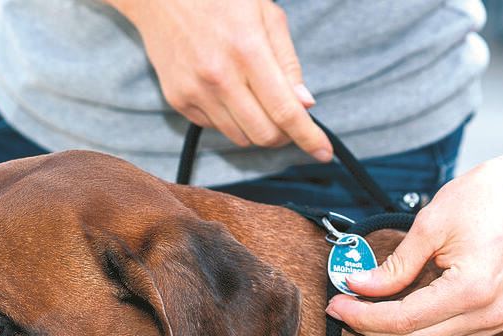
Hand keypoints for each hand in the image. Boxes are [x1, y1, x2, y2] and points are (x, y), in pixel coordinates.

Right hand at [111, 0, 332, 160]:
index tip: (323, 153)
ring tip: (255, 98)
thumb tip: (305, 104)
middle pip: (264, 135)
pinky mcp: (178, 100)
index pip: (285, 111)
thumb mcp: (265, 15)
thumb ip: (287, 62)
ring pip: (240, 138)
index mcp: (248, 50)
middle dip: (284, 135)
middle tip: (288, 119)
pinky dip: (231, 120)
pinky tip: (227, 92)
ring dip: (257, 128)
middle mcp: (219, 77)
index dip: (308, 137)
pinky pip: (216, 128)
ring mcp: (195, 92)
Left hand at [325, 143, 502, 335]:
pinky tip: (391, 316)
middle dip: (371, 331)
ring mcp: (494, 322)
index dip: (363, 316)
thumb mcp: (432, 223)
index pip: (403, 321)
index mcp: (473, 291)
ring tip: (363, 314)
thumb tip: (358, 285)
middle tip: (342, 308)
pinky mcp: (494, 320)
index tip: (335, 303)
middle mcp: (487, 316)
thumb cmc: (490, 196)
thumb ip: (395, 264)